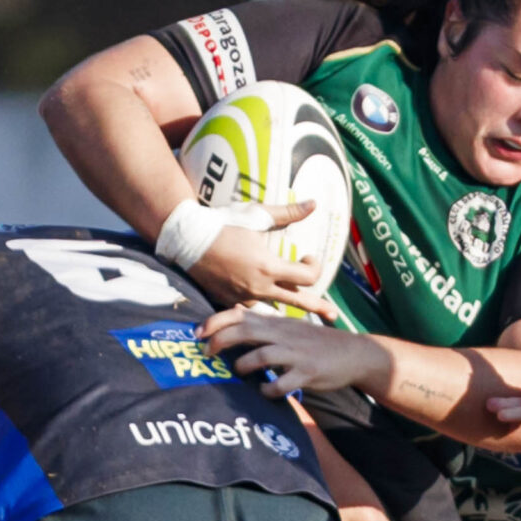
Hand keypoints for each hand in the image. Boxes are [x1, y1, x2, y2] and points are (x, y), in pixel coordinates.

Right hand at [189, 202, 336, 320]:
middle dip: (318, 307)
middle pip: (298, 302)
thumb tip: (314, 204)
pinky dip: (261, 302)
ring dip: (286, 302)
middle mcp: (258, 287)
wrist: (187, 238)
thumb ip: (288, 213)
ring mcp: (243, 298)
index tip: (309, 256)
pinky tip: (264, 300)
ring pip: (274, 306)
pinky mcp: (229, 301)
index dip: (315, 266)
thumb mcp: (257, 215)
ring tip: (299, 307)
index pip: (307, 277)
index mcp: (268, 267)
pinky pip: (252, 307)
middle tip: (334, 316)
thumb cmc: (223, 223)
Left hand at [200, 305, 380, 394]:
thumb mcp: (290, 326)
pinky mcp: (308, 373)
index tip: (198, 332)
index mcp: (278, 323)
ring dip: (244, 365)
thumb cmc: (316, 342)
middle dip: (221, 341)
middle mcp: (285, 334)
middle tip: (207, 354)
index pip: (242, 315)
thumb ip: (264, 323)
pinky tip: (265, 392)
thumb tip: (234, 314)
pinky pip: (282, 383)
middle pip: (246, 331)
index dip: (217, 321)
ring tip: (238, 372)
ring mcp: (296, 354)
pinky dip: (268, 389)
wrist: (354, 354)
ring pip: (262, 355)